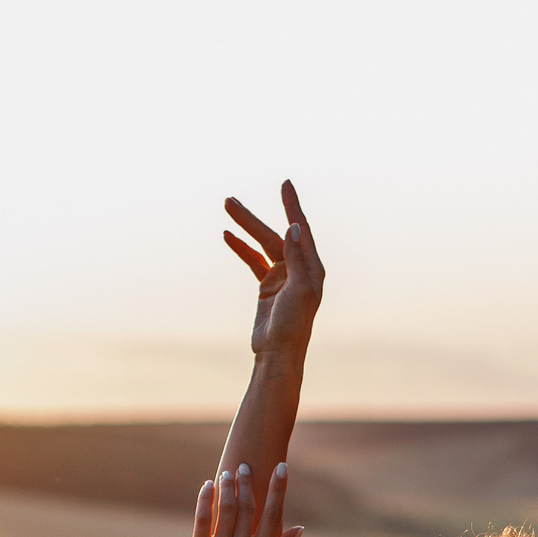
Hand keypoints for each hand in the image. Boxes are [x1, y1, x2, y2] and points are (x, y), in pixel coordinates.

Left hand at [177, 464, 303, 536]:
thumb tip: (298, 529)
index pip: (273, 515)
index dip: (278, 489)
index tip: (281, 468)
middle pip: (247, 507)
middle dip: (248, 482)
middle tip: (246, 465)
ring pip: (226, 510)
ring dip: (228, 487)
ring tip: (229, 473)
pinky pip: (203, 521)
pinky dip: (205, 500)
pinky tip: (208, 486)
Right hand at [224, 181, 324, 356]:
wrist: (279, 353)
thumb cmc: (294, 325)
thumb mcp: (299, 290)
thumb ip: (296, 259)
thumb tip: (293, 228)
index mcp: (311, 268)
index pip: (300, 230)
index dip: (292, 206)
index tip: (285, 184)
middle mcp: (299, 268)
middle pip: (273, 235)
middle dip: (252, 219)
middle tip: (229, 201)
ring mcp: (283, 276)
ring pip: (261, 245)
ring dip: (245, 228)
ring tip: (226, 208)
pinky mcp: (268, 286)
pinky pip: (254, 260)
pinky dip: (242, 248)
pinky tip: (228, 236)